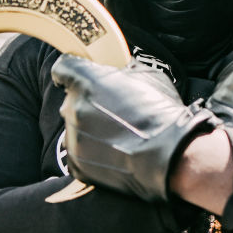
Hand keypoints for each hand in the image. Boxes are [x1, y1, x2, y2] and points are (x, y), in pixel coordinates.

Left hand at [52, 55, 217, 201]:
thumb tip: (120, 73)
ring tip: (116, 136)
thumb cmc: (160, 115)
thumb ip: (124, 72)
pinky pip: (77, 153)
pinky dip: (91, 153)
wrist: (168, 155)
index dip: (71, 72)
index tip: (74, 77)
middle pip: (71, 101)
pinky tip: (112, 152)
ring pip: (74, 127)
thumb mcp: (147, 77)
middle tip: (112, 112)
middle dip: (87, 104)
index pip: (63, 69)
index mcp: (86, 81)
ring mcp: (73, 137)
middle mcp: (73, 108)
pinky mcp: (76, 163)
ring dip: (89, 129)